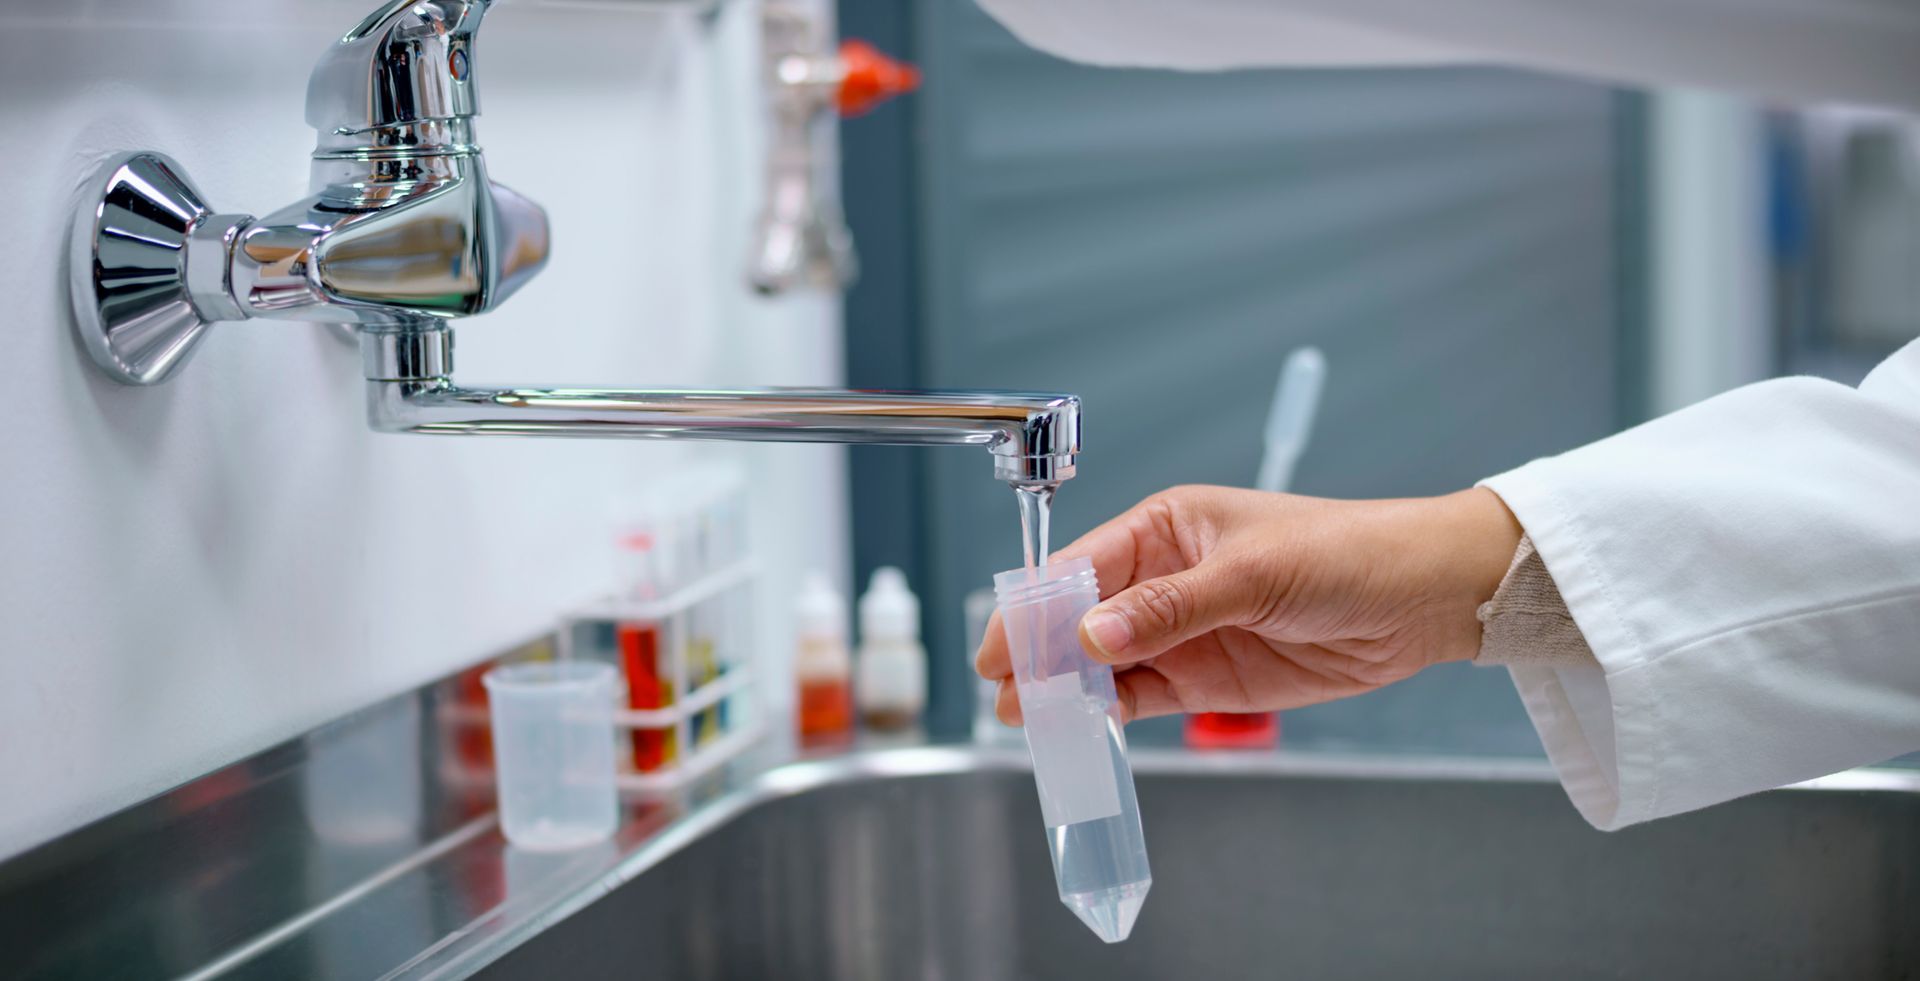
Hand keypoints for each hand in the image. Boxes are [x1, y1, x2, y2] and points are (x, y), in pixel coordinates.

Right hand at [975, 485, 1521, 723]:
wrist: (1421, 600)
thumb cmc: (1346, 553)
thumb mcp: (1254, 573)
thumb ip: (1170, 609)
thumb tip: (1094, 637)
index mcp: (1162, 528)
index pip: (1076, 567)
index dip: (1033, 608)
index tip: (1002, 648)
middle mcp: (1159, 578)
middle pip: (1076, 620)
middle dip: (1038, 654)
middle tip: (1006, 695)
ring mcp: (1179, 631)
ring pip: (1101, 664)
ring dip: (1066, 690)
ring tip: (1032, 721)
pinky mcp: (1203, 677)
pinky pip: (1139, 697)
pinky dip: (1109, 713)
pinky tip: (1085, 726)